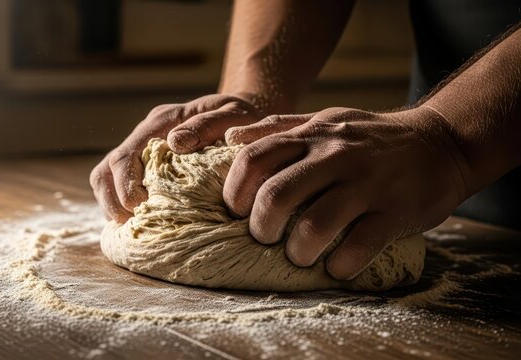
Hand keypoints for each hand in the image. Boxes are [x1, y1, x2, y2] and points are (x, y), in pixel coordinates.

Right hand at [90, 93, 261, 222]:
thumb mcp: (232, 114)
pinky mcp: (147, 166)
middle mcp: (146, 134)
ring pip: (106, 179)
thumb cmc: (242, 117)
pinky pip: (120, 187)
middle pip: (107, 170)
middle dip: (115, 201)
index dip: (125, 186)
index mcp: (162, 121)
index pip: (125, 155)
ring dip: (113, 206)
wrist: (245, 113)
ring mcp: (143, 150)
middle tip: (135, 223)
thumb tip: (175, 142)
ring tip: (133, 227)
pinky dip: (123, 206)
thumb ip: (207, 125)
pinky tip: (140, 223)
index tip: (140, 207)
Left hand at [223, 106, 469, 279]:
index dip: (235, 192)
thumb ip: (279, 128)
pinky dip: (340, 266)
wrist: (441, 142)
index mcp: (312, 136)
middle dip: (261, 228)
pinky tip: (337, 266)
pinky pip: (359, 247)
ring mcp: (367, 183)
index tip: (238, 212)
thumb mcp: (325, 121)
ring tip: (300, 256)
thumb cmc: (370, 138)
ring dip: (298, 251)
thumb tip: (231, 139)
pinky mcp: (396, 210)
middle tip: (266, 239)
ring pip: (314, 225)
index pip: (254, 159)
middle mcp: (336, 156)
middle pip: (276, 195)